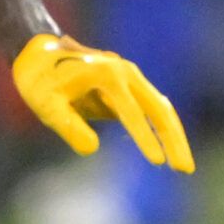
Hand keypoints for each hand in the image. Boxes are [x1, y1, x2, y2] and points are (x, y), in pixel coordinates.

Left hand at [11, 34, 194, 170]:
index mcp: (107, 75)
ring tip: (183, 167)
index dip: (145, 138)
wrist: (39, 54)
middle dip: (173, 141)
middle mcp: (126, 73)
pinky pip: (154, 109)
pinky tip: (173, 149)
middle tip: (185, 170)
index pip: (132, 112)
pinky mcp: (132, 86)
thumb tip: (92, 149)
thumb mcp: (45, 105)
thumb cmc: (39, 81)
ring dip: (174, 137)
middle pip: (159, 110)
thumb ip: (67, 126)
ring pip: (162, 109)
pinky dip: (165, 129)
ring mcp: (132, 77)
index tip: (157, 162)